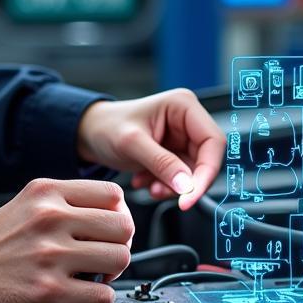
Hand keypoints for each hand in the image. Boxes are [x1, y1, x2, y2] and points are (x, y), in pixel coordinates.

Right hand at [0, 178, 133, 302]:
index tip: (109, 229)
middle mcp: (49, 218)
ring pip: (120, 258)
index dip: (118, 214)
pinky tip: (79, 298)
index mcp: (44, 193)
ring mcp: (50, 255)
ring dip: (111, 274)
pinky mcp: (50, 291)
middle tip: (103, 258)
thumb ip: (59, 205)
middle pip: (122, 226)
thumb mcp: (20, 208)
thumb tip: (105, 216)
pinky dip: (97, 302)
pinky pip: (102, 296)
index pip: (112, 193)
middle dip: (118, 245)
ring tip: (92, 278)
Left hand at [77, 89, 224, 210]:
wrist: (89, 134)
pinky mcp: (174, 153)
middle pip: (205, 160)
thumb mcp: (132, 144)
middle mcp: (187, 120)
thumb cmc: (107, 127)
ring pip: (193, 173)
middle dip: (185, 182)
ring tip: (147, 185)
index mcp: (183, 106)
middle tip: (160, 192)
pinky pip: (180, 177)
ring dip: (171, 186)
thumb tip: (187, 187)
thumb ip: (161, 163)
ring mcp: (181, 138)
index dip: (206, 171)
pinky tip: (142, 180)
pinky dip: (164, 185)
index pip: (212, 141)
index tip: (190, 196)